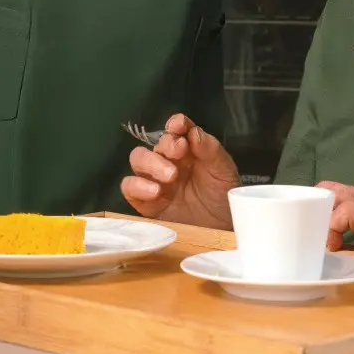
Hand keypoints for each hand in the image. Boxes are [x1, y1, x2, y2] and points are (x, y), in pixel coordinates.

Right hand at [121, 113, 239, 229]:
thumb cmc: (223, 196)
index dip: (175, 124)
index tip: (179, 126)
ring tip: (170, 176)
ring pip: (138, 160)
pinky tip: (155, 192)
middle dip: (166, 145)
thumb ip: (210, 149)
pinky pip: (130, 187)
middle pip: (156, 143)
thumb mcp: (223, 170)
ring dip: (151, 163)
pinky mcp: (145, 202)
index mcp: (189, 148)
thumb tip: (193, 133)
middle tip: (179, 153)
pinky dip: (137, 186)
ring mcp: (155, 180)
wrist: (220, 229)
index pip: (176, 128)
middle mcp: (169, 161)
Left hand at [318, 182, 353, 266]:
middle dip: (317, 208)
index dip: (321, 208)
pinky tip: (336, 246)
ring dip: (323, 218)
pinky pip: (342, 212)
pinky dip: (332, 228)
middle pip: (330, 188)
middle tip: (317, 234)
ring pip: (332, 195)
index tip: (317, 232)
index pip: (336, 192)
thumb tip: (328, 248)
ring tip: (327, 242)